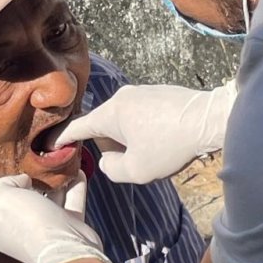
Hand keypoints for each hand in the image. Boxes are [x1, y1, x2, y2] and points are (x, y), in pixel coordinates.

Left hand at [0, 172, 115, 262]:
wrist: (66, 248)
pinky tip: (75, 171)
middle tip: (41, 162)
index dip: (11, 184)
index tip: (20, 169)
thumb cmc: (31, 225)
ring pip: (52, 198)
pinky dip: (74, 185)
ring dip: (56, 181)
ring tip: (59, 163)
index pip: (3, 202)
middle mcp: (25, 231)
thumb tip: (23, 180)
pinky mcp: (71, 226)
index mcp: (2, 230)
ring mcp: (49, 229)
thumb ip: (5, 183)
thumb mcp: (4, 198)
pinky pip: (72, 201)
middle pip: (29, 199)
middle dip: (35, 180)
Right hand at [56, 79, 236, 183]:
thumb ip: (112, 170)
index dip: (63, 138)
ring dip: (132, 139)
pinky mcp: (159, 92)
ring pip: (125, 121)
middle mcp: (121, 97)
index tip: (51, 143)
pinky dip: (147, 129)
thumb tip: (109, 160)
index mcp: (110, 113)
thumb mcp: (137, 171)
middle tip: (136, 161)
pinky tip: (167, 139)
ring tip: (157, 151)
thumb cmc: (170, 145)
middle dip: (113, 146)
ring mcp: (141, 92)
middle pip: (104, 127)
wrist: (210, 119)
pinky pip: (142, 114)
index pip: (78, 127)